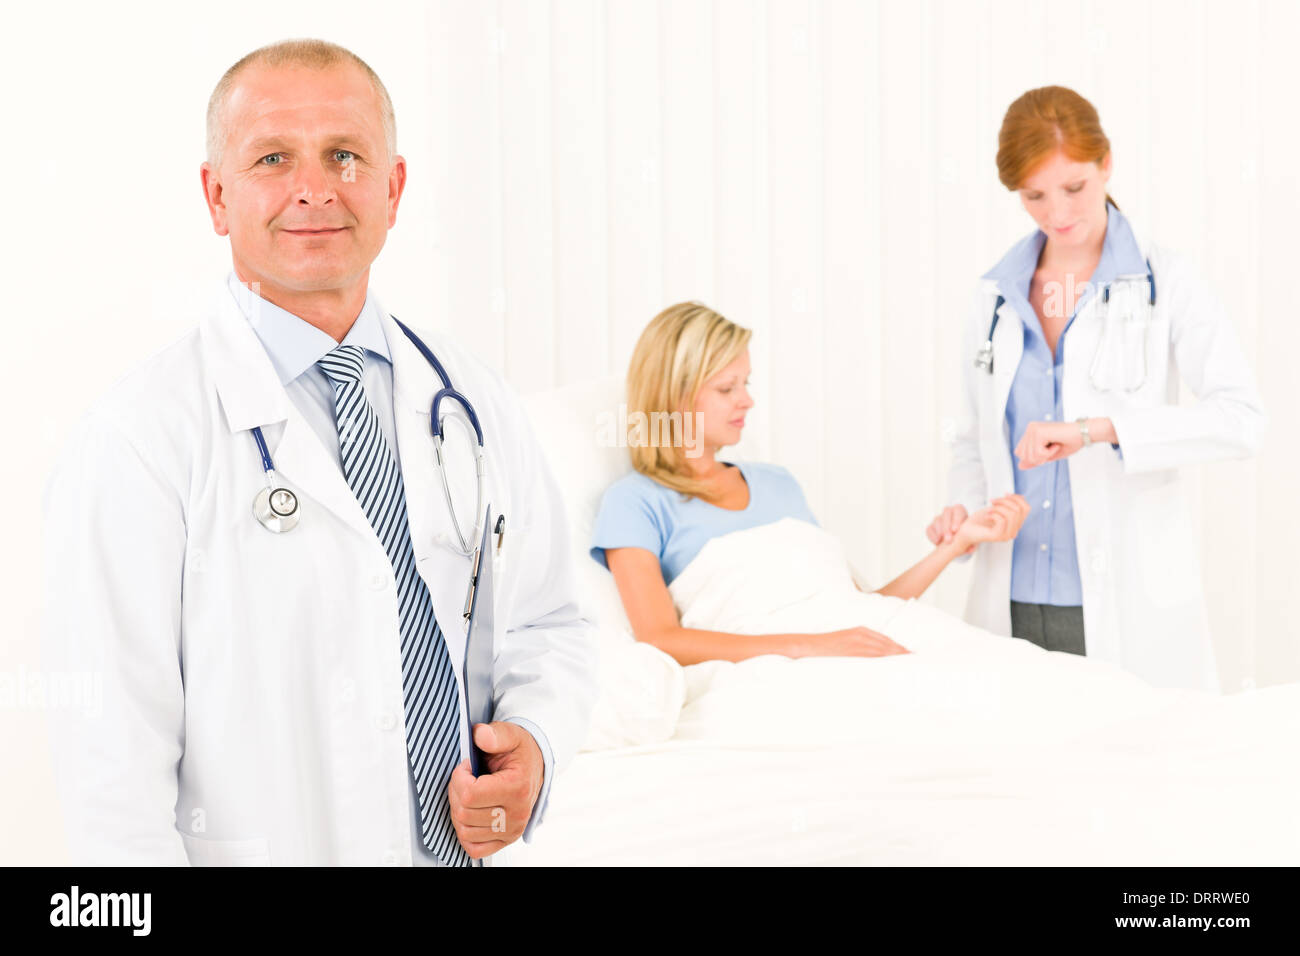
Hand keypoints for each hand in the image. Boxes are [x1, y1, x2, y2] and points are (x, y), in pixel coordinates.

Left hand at [447, 721, 543, 859]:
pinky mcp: (506, 840)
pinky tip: (470, 814)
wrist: (535, 765)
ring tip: (468, 794)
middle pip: (464, 813)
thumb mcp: (510, 735)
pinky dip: (466, 834)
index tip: (466, 766)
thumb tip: (480, 736)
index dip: (459, 777)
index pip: (471, 794)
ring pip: (465, 832)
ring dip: (459, 811)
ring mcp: (512, 831)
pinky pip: (474, 849)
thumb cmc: (520, 752)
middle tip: (465, 778)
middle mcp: (517, 814)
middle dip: (457, 792)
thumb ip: (495, 734)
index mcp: (517, 788)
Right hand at [815, 626, 910, 657]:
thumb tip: (873, 657)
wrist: (811, 645)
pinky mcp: (855, 649)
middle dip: (902, 652)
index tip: (910, 654)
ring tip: (910, 664)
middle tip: (916, 660)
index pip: (886, 640)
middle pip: (889, 644)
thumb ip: (860, 646)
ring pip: (884, 650)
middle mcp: (863, 634)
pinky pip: (874, 655)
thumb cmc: (827, 646)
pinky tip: (894, 664)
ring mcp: (859, 642)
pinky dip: (886, 658)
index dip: (899, 647)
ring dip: (898, 656)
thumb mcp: (846, 641)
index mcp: (862, 630)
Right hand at [926, 504, 968, 546]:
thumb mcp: (971, 537)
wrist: (957, 540)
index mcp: (960, 510)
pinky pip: (929, 528)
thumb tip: (970, 549)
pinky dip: (932, 536)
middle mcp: (949, 512)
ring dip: (940, 531)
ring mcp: (939, 518)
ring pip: (937, 520)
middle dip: (947, 527)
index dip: (956, 519)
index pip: (957, 510)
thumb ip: (972, 542)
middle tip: (949, 539)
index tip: (956, 530)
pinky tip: (937, 542)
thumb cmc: (966, 535)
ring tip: (943, 542)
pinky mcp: (931, 526)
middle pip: (946, 513)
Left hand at [952, 494, 1030, 551]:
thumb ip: (1009, 504)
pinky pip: (1002, 520)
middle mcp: (1014, 531)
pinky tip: (987, 515)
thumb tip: (1021, 496)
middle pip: (1018, 509)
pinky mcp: (998, 536)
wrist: (965, 530)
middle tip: (992, 501)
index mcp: (1016, 524)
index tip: (1004, 494)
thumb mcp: (997, 508)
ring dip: (998, 507)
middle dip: (1004, 501)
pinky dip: (993, 514)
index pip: (1026, 508)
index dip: (1016, 498)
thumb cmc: (980, 520)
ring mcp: (1007, 535)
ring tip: (989, 509)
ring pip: (1011, 514)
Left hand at [1014, 420, 1085, 468]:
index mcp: (1030, 432)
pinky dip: (1049, 453)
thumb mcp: (1048, 455)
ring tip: (1055, 445)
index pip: (1019, 453)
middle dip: (1039, 458)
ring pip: (1030, 456)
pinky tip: (1056, 444)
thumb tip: (1020, 466)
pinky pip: (1038, 453)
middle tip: (1053, 448)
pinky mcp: (1038, 432)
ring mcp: (1033, 429)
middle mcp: (1030, 428)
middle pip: (1023, 456)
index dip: (1034, 458)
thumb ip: (1034, 460)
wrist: (1084, 433)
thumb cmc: (1070, 442)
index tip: (1048, 451)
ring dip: (1046, 456)